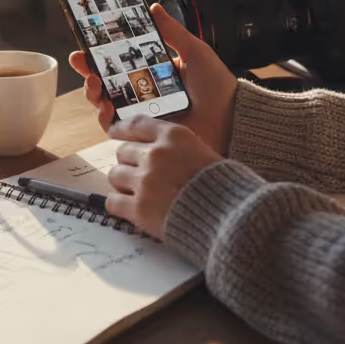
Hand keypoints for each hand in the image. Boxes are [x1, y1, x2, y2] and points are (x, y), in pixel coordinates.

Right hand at [69, 3, 238, 154]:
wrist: (230, 120)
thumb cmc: (217, 87)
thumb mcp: (195, 52)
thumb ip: (172, 32)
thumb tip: (153, 8)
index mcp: (154, 73)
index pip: (120, 61)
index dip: (100, 52)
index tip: (86, 42)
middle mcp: (144, 94)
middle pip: (106, 82)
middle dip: (88, 70)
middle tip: (81, 59)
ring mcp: (141, 115)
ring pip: (104, 104)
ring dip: (92, 92)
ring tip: (94, 82)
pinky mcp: (142, 135)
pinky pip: (115, 128)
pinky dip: (105, 117)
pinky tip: (107, 106)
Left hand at [105, 116, 223, 236]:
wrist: (231, 218)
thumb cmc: (225, 187)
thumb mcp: (204, 152)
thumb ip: (178, 149)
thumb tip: (156, 152)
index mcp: (174, 136)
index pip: (137, 125)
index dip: (121, 129)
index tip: (114, 132)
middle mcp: (156, 154)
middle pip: (123, 152)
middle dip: (129, 162)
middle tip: (137, 174)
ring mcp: (145, 181)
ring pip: (115, 175)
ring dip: (123, 183)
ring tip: (135, 192)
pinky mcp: (139, 209)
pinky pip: (113, 202)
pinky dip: (118, 204)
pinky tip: (128, 208)